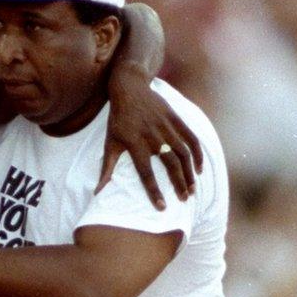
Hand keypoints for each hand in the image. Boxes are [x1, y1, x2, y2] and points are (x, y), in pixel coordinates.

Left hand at [99, 67, 202, 208]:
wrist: (129, 88)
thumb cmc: (118, 119)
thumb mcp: (109, 142)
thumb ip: (106, 168)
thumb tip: (97, 192)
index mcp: (134, 144)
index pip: (146, 173)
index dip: (154, 191)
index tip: (162, 207)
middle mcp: (152, 136)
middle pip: (170, 164)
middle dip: (178, 184)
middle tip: (184, 199)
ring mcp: (165, 126)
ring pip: (183, 153)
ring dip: (189, 173)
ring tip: (192, 189)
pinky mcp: (175, 118)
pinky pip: (191, 138)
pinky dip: (197, 153)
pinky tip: (199, 168)